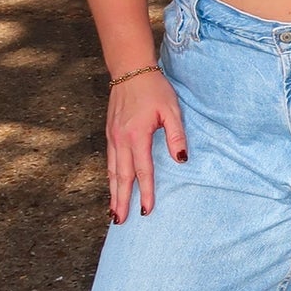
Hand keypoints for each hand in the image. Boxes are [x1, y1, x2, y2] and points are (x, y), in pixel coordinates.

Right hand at [106, 70, 187, 221]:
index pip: (143, 171)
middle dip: (121, 201)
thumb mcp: (171, 110)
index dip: (146, 192)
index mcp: (137, 136)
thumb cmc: (154, 89)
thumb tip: (181, 159)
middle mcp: (120, 139)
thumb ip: (176, 135)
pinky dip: (110, 176)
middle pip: (121, 177)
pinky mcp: (109, 133)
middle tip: (120, 221)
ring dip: (112, 192)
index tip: (147, 211)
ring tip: (113, 211)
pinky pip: (109, 160)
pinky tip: (112, 185)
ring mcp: (112, 137)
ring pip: (111, 170)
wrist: (130, 70)